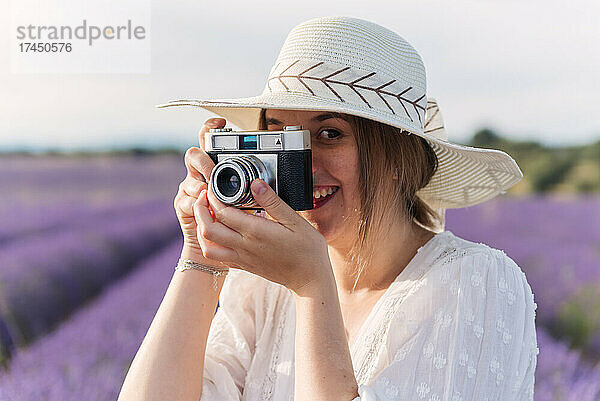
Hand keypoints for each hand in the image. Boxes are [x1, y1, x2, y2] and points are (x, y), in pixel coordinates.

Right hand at [173, 117, 253, 262]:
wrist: (232, 245)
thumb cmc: (248, 220)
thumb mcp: (260, 198)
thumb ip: (265, 183)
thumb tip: (285, 166)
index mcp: (220, 166)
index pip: (211, 141)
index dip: (211, 128)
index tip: (220, 121)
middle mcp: (203, 174)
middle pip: (194, 156)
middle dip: (203, 161)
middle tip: (213, 170)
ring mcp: (191, 189)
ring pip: (189, 179)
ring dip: (198, 184)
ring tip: (208, 191)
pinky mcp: (185, 206)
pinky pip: (185, 202)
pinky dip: (193, 204)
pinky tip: (202, 206)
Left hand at [192, 178, 332, 295]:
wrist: (309, 279)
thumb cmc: (307, 249)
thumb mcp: (295, 220)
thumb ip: (273, 202)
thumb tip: (255, 183)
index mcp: (256, 232)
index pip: (223, 212)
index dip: (213, 197)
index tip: (213, 185)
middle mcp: (244, 246)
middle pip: (208, 229)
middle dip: (201, 210)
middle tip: (206, 196)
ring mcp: (242, 258)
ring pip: (208, 246)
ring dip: (202, 228)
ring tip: (208, 214)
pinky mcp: (243, 266)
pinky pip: (217, 257)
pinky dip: (210, 243)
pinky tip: (219, 231)